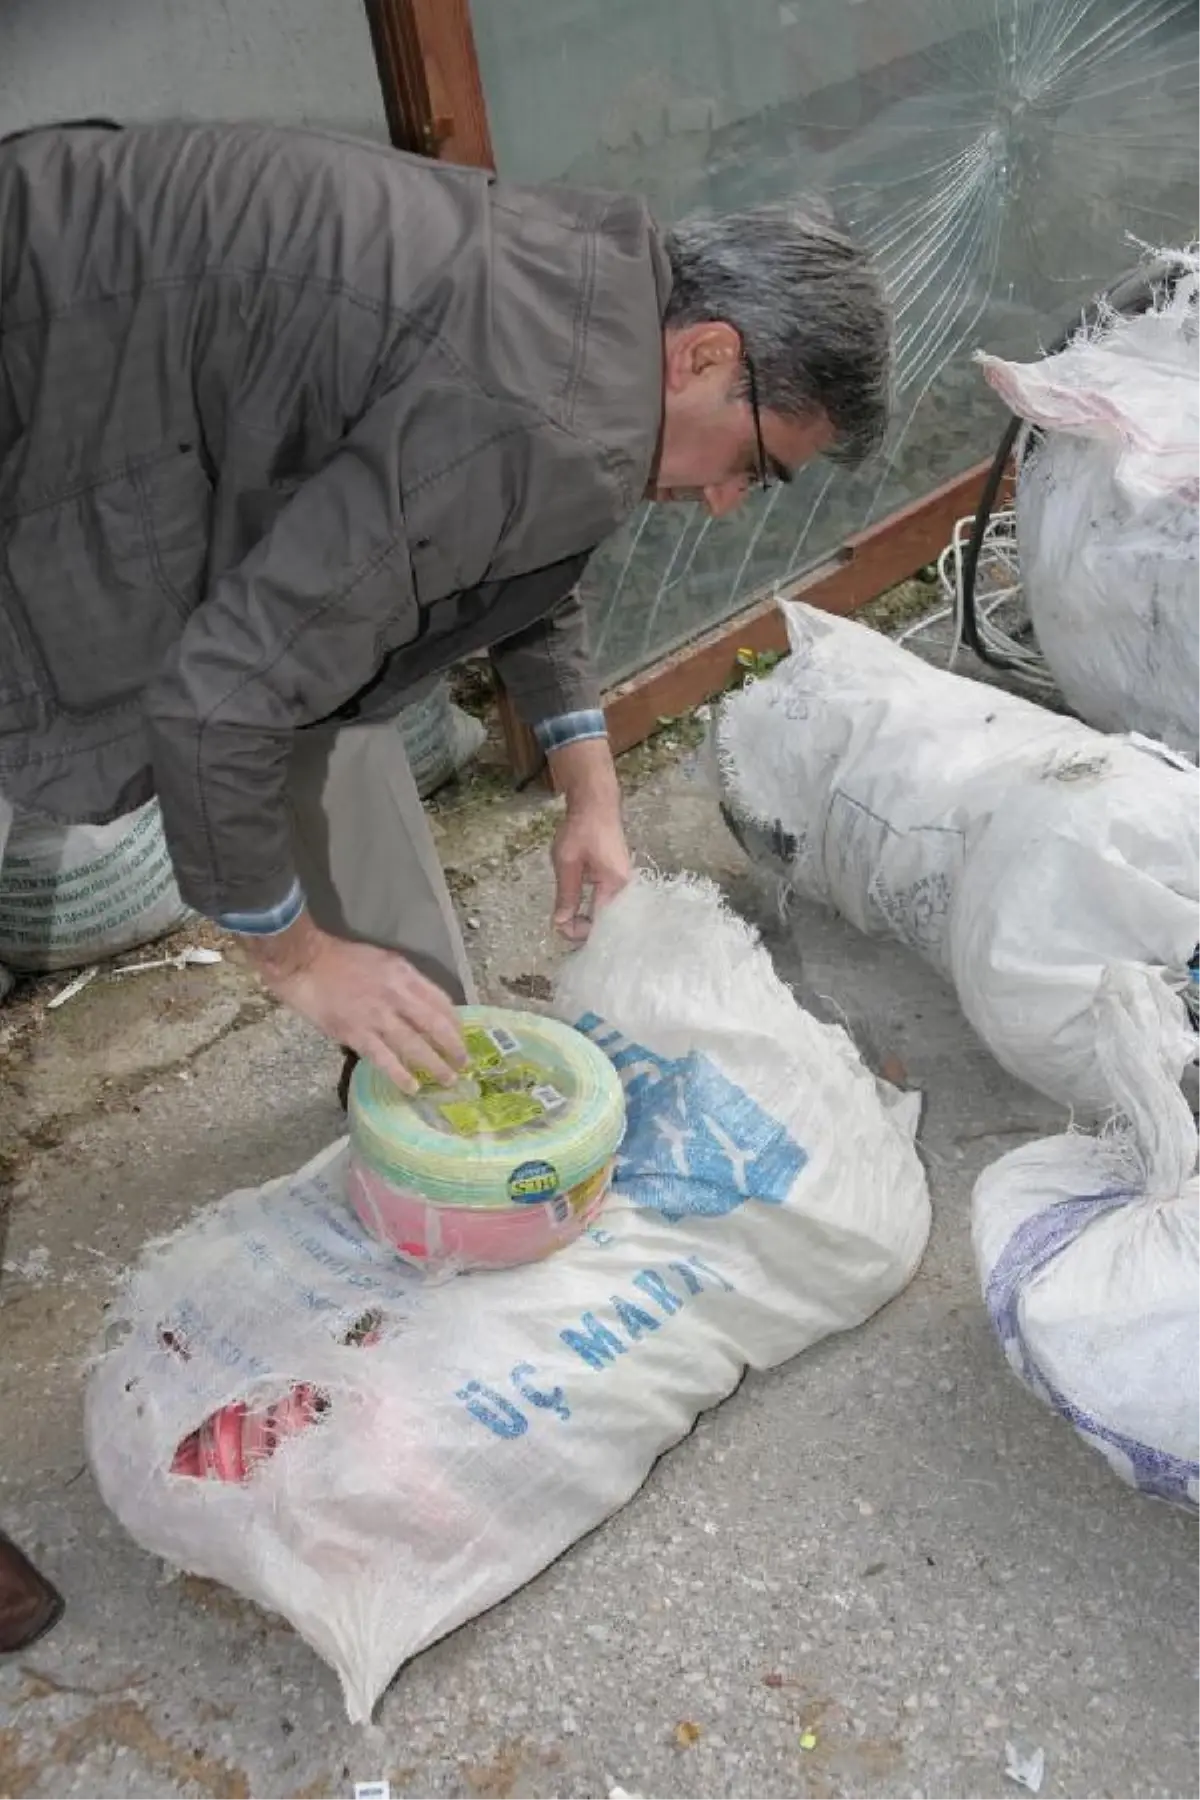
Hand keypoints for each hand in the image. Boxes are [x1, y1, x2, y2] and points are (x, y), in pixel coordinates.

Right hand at [243, 913, 466, 1094]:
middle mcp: (396, 995)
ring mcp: (376, 1016)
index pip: (440, 1001)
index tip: (461, 1036)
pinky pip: (384, 1059)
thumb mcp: (383, 961)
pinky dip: (401, 1074)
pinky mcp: (356, 1033)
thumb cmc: (342, 959)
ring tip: (448, 1079)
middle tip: (464, 1064)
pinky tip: (413, 1087)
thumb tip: (424, 1007)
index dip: (455, 1022)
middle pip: (435, 1026)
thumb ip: (405, 982)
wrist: (304, 962)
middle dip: (454, 1047)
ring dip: (435, 1065)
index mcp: (404, 974)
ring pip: (414, 1046)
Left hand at [546, 737, 631, 940]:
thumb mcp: (566, 862)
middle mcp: (624, 889)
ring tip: (565, 913)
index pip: (600, 924)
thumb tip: (560, 925)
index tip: (558, 926)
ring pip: (605, 913)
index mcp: (614, 886)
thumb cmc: (581, 829)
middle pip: (605, 922)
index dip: (578, 932)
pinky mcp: (617, 878)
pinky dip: (591, 907)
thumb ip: (566, 895)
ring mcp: (623, 883)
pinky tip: (577, 904)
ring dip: (585, 917)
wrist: (596, 802)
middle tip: (559, 922)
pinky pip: (605, 901)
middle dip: (582, 927)